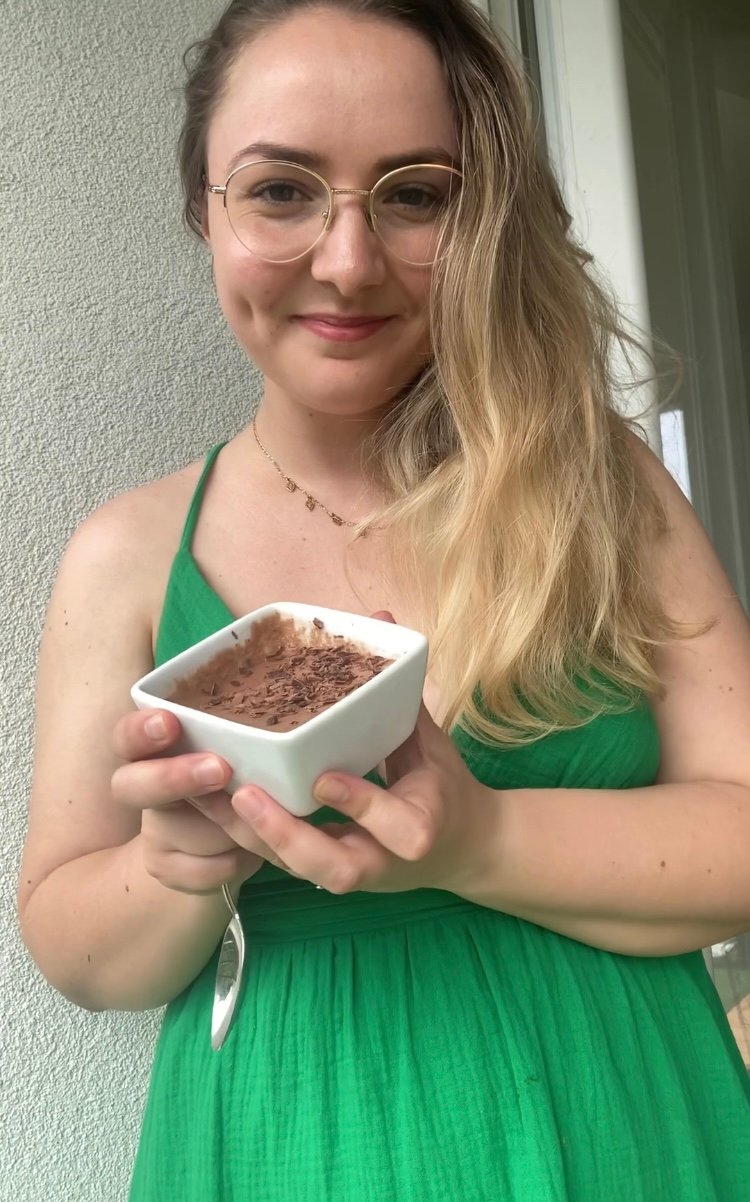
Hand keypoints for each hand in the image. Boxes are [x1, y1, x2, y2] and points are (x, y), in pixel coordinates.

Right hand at [110, 709, 267, 893]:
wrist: (225, 839)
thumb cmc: (236, 776)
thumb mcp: (237, 753)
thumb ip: (237, 741)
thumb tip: (272, 726)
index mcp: (155, 748)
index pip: (128, 736)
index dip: (140, 730)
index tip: (169, 723)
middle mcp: (144, 788)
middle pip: (128, 786)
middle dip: (170, 779)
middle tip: (219, 770)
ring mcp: (153, 832)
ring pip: (179, 832)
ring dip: (225, 827)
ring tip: (259, 815)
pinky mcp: (165, 869)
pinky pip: (204, 867)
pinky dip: (234, 860)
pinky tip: (249, 851)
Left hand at [190, 613, 493, 895]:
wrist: (462, 850)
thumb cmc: (444, 787)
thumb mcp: (432, 741)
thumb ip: (401, 688)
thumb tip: (382, 619)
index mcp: (421, 828)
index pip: (395, 825)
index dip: (360, 803)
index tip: (324, 778)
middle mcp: (384, 862)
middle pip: (334, 869)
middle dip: (286, 835)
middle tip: (245, 794)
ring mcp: (353, 875)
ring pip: (299, 872)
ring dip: (252, 838)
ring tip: (210, 798)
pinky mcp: (325, 875)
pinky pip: (283, 866)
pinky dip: (247, 838)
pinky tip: (211, 806)